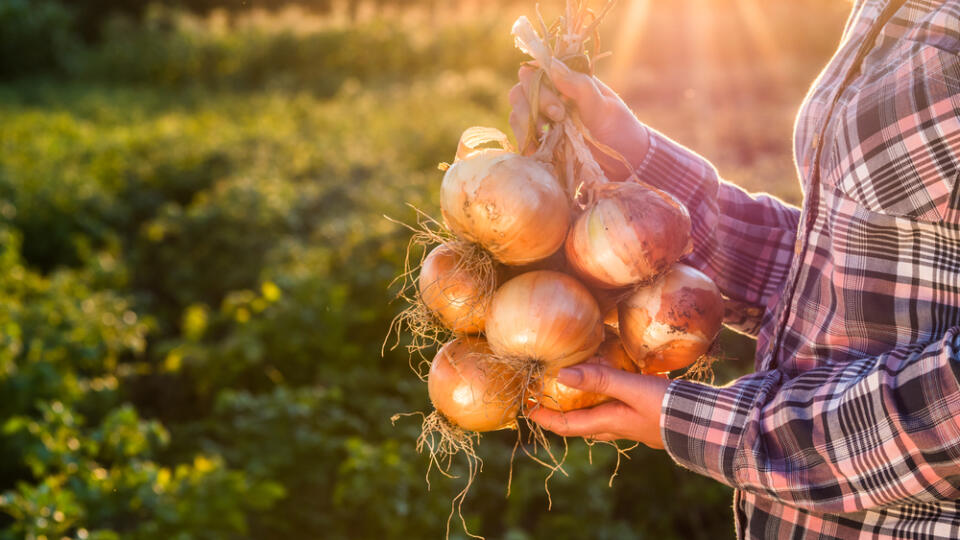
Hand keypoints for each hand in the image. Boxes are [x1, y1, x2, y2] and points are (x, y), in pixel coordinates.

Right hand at [508, 61, 650, 180]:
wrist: (625, 163)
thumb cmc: (620, 130)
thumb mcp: (605, 108)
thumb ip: (580, 87)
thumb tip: (552, 66)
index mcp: (567, 81)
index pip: (536, 72)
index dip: (537, 86)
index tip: (558, 109)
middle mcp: (551, 97)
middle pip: (521, 92)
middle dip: (532, 107)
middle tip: (556, 122)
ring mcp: (544, 119)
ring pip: (517, 114)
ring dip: (525, 126)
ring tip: (543, 139)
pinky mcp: (541, 141)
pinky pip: (522, 137)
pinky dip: (525, 142)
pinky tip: (536, 152)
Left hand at [527, 364, 670, 448]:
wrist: (711, 423)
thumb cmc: (670, 407)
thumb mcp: (633, 389)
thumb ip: (600, 379)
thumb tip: (561, 374)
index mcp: (611, 423)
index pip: (568, 425)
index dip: (546, 418)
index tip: (527, 409)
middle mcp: (620, 427)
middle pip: (583, 422)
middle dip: (564, 412)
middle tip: (548, 396)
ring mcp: (636, 424)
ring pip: (603, 416)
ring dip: (588, 404)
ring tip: (579, 385)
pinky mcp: (650, 416)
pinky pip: (621, 407)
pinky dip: (611, 396)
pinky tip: (618, 381)